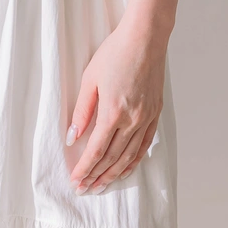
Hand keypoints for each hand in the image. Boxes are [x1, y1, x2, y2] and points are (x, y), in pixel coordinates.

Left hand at [65, 17, 164, 193]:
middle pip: (112, 158)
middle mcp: (132, 120)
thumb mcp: (90, 78)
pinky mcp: (155, 113)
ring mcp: (146, 118)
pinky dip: (134, 161)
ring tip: (102, 185)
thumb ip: (82, 111)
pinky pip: (144, 145)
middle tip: (85, 189)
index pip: (96, 150)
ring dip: (114, 174)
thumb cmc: (115, 53)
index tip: (76, 180)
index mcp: (113, 112)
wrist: (145, 38)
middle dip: (96, 176)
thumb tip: (72, 137)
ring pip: (129, 156)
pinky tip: (126, 169)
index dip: (85, 168)